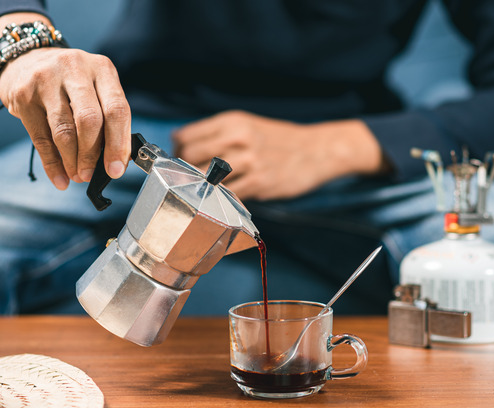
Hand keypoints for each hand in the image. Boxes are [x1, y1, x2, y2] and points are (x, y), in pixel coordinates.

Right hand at [0, 14, 130, 189]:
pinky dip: (52, 164)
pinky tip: (60, 179)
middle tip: (91, 175)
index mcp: (101, 68)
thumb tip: (117, 161)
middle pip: (90, 120)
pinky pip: (41, 139)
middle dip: (92, 155)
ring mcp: (46, 80)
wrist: (25, 58)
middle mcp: (75, 69)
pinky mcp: (23, 96)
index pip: (117, 109)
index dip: (118, 144)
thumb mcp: (94, 87)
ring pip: (64, 132)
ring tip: (77, 175)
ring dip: (73, 162)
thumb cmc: (70, 81)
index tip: (116, 169)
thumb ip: (107, 117)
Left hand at [172, 110, 386, 200]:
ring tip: (204, 193)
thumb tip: (180, 146)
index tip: (179, 163)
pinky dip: (221, 200)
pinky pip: (228, 195)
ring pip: (206, 178)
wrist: (317, 150)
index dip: (176, 153)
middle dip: (183, 172)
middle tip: (188, 181)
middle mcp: (238, 138)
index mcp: (232, 122)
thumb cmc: (277, 140)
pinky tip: (224, 200)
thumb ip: (217, 134)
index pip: (185, 136)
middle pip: (190, 157)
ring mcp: (249, 161)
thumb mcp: (247, 125)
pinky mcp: (260, 182)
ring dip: (200, 189)